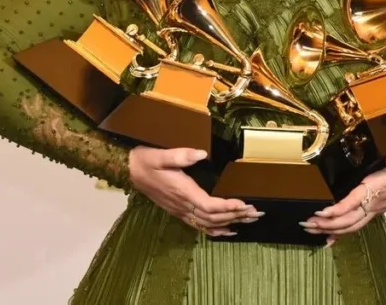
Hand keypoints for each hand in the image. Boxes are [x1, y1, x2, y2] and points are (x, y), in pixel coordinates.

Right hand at [128, 146, 261, 236]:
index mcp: (182, 192)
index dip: (228, 207)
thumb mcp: (161, 155)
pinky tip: (228, 231)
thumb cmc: (147, 161)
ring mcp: (180, 211)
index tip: (244, 204)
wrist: (129, 171)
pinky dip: (215, 230)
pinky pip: (199, 226)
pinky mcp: (178, 212)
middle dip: (236, 216)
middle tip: (256, 212)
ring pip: (208, 224)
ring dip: (230, 223)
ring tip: (249, 220)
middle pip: (213, 218)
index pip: (209, 206)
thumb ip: (181, 155)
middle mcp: (183, 205)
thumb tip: (201, 153)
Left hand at [302, 150, 385, 245]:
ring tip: (311, 231)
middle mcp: (375, 203)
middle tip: (305, 225)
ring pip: (351, 225)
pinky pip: (357, 224)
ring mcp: (376, 209)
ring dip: (331, 229)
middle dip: (327, 224)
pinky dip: (342, 232)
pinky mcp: (376, 209)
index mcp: (378, 189)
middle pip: (348, 219)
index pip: (354, 202)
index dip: (338, 209)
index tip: (321, 213)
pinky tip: (331, 238)